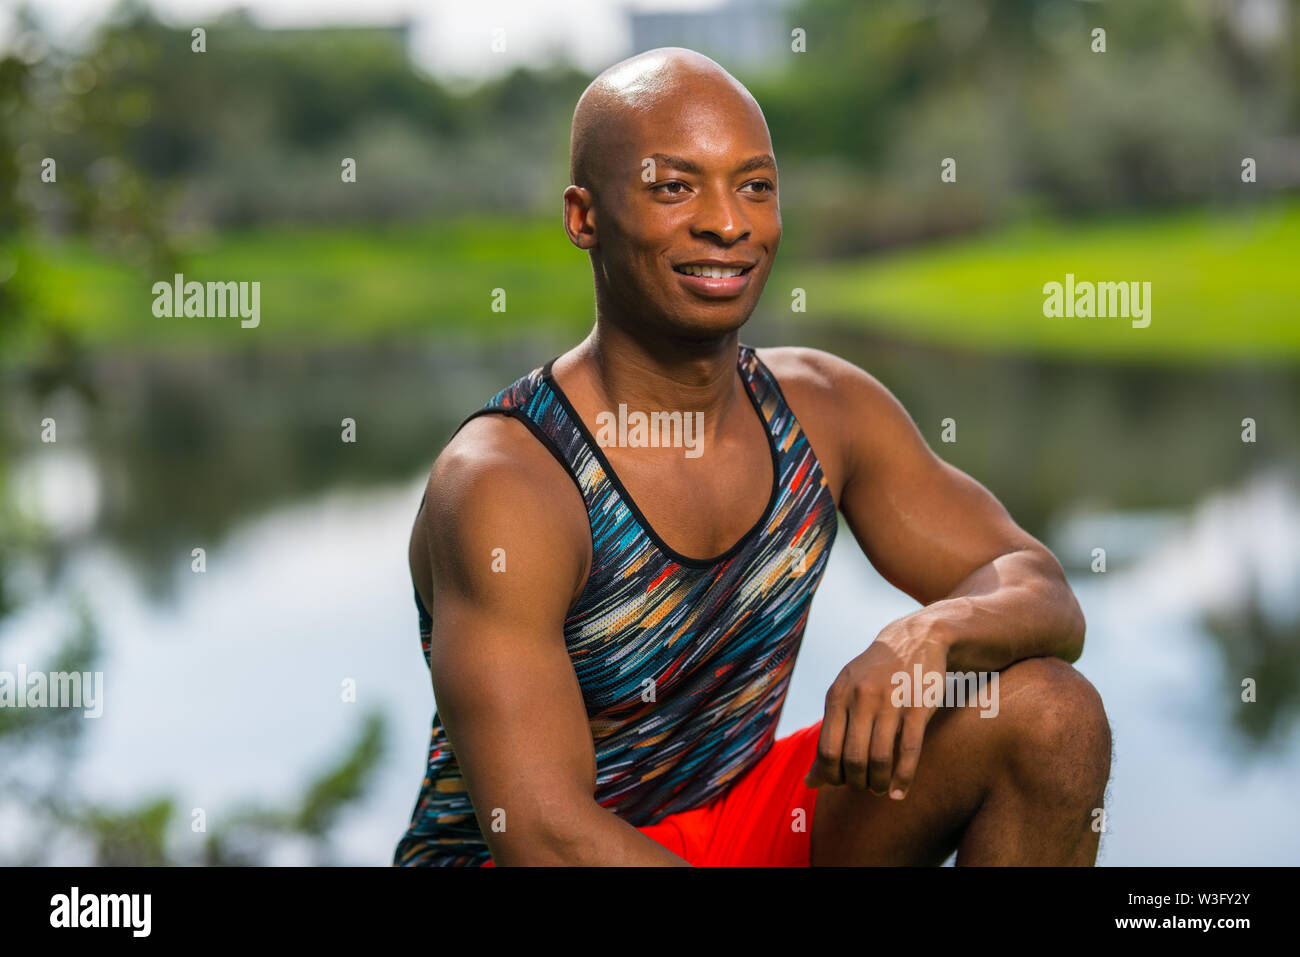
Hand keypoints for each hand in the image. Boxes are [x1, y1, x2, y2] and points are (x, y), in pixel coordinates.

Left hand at [804, 613, 949, 798]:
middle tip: (862, 787)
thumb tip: (809, 783)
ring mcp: (891, 700)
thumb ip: (829, 736)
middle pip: (853, 758)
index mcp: (838, 694)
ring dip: (879, 783)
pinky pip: (909, 751)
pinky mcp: (918, 705)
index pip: (827, 749)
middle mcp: (861, 697)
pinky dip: (903, 778)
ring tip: (880, 789)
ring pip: (880, 758)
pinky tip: (899, 792)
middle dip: (856, 782)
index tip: (840, 782)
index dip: (831, 775)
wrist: (914, 640)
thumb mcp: (845, 695)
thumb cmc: (873, 675)